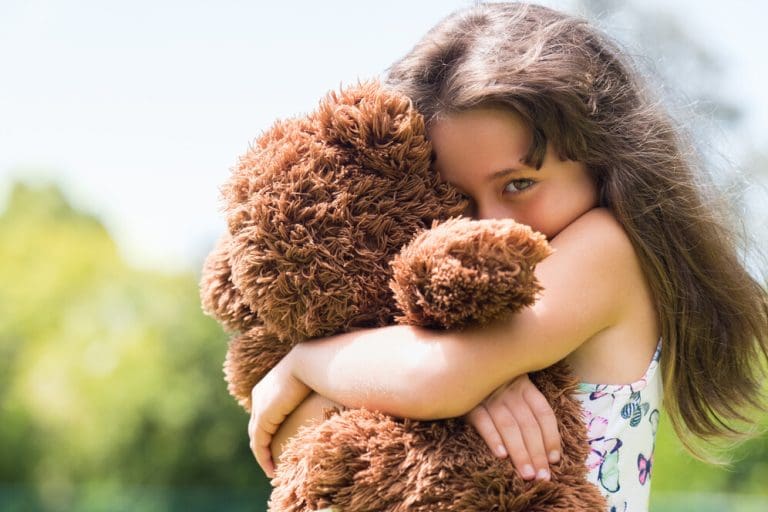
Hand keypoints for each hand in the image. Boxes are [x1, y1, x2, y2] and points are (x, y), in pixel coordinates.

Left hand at [248, 350, 310, 478]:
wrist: (312, 362)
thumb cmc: (322, 368)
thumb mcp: (315, 381)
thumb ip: (317, 390)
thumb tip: (334, 394)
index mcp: (270, 385)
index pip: (265, 412)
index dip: (270, 429)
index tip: (279, 444)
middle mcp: (260, 395)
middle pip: (257, 426)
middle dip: (263, 445)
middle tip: (272, 462)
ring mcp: (260, 406)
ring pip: (256, 437)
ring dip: (262, 455)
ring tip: (272, 470)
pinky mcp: (263, 417)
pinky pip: (259, 443)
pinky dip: (263, 458)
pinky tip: (271, 470)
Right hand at [465, 374, 560, 480]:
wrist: (460, 369)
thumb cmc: (492, 384)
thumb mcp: (513, 385)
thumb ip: (528, 407)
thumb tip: (546, 444)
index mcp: (524, 386)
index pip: (543, 413)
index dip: (551, 437)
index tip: (554, 460)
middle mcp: (509, 391)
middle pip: (528, 425)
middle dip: (537, 453)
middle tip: (542, 477)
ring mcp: (489, 397)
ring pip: (509, 427)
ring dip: (520, 452)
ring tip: (527, 474)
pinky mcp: (469, 403)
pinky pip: (484, 422)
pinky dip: (494, 438)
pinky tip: (502, 455)